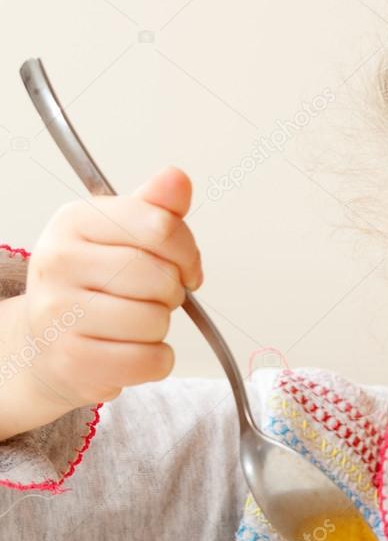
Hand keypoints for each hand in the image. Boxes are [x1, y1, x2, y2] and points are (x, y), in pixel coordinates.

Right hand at [16, 165, 201, 412]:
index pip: (160, 226)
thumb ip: (155, 209)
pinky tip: (132, 350)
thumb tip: (178, 179)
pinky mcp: (74, 361)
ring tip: (135, 323)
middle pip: (161, 277)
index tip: (184, 266)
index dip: (186, 252)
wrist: (48, 344)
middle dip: (172, 292)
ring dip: (161, 327)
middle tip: (154, 297)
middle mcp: (58, 263)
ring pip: (157, 321)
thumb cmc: (95, 286)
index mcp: (73, 221)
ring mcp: (60, 314)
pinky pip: (152, 360)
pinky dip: (156, 359)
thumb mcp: (120, 237)